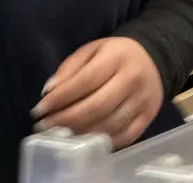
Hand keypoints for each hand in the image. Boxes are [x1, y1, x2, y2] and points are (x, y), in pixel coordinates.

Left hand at [30, 37, 163, 149]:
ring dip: (81, 133)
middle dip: (66, 119)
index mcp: (116, 57)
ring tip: (60, 135)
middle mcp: (132, 79)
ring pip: (109, 124)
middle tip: (44, 126)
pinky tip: (85, 142)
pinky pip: (124, 136)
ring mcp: (143, 101)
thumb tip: (48, 92)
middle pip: (96, 106)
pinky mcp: (148, 117)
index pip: (85, 81)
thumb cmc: (114, 54)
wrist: (153, 58)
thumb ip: (70, 68)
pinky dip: (102, 142)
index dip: (60, 97)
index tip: (39, 109)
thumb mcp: (91, 50)